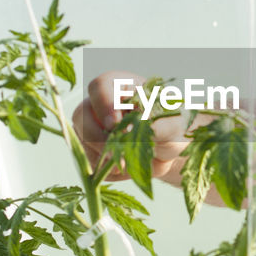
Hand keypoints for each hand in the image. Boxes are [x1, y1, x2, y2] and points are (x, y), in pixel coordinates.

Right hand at [72, 71, 189, 178]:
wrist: (168, 149)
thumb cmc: (172, 126)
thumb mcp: (174, 124)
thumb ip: (161, 124)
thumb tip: (148, 125)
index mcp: (120, 85)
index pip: (100, 86)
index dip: (104, 105)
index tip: (115, 124)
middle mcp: (99, 103)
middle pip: (81, 114)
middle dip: (99, 137)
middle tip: (120, 152)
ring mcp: (91, 126)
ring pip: (83, 141)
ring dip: (107, 156)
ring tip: (134, 158)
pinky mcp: (90, 149)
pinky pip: (91, 163)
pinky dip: (109, 170)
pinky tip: (129, 165)